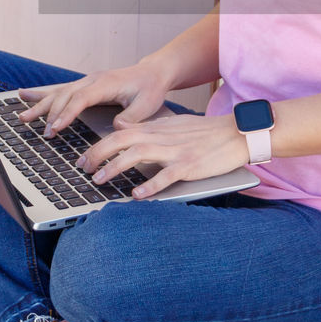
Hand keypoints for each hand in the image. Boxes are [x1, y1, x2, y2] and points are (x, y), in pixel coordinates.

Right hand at [15, 60, 172, 136]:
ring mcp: (86, 81)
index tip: (55, 128)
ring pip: (58, 92)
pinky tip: (24, 95)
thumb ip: (132, 117)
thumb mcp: (147, 104)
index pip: (81, 98)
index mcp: (105, 83)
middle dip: (51, 114)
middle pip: (65, 95)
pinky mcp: (84, 85)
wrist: (152, 73)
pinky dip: (42, 94)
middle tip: (44, 133)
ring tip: (22, 117)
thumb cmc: (150, 89)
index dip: (67, 113)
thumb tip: (118, 127)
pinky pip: (60, 89)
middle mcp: (92, 80)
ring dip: (40, 105)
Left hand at [75, 111, 250, 198]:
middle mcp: (162, 137)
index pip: (120, 132)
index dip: (98, 145)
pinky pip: (165, 175)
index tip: (84, 159)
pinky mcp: (189, 165)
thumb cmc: (206, 132)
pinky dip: (148, 185)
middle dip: (97, 154)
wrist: (237, 132)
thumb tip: (126, 133)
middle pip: (120, 140)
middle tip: (83, 170)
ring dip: (114, 168)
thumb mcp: (175, 126)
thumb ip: (151, 131)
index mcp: (158, 128)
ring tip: (100, 181)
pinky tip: (137, 195)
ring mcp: (175, 151)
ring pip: (136, 155)